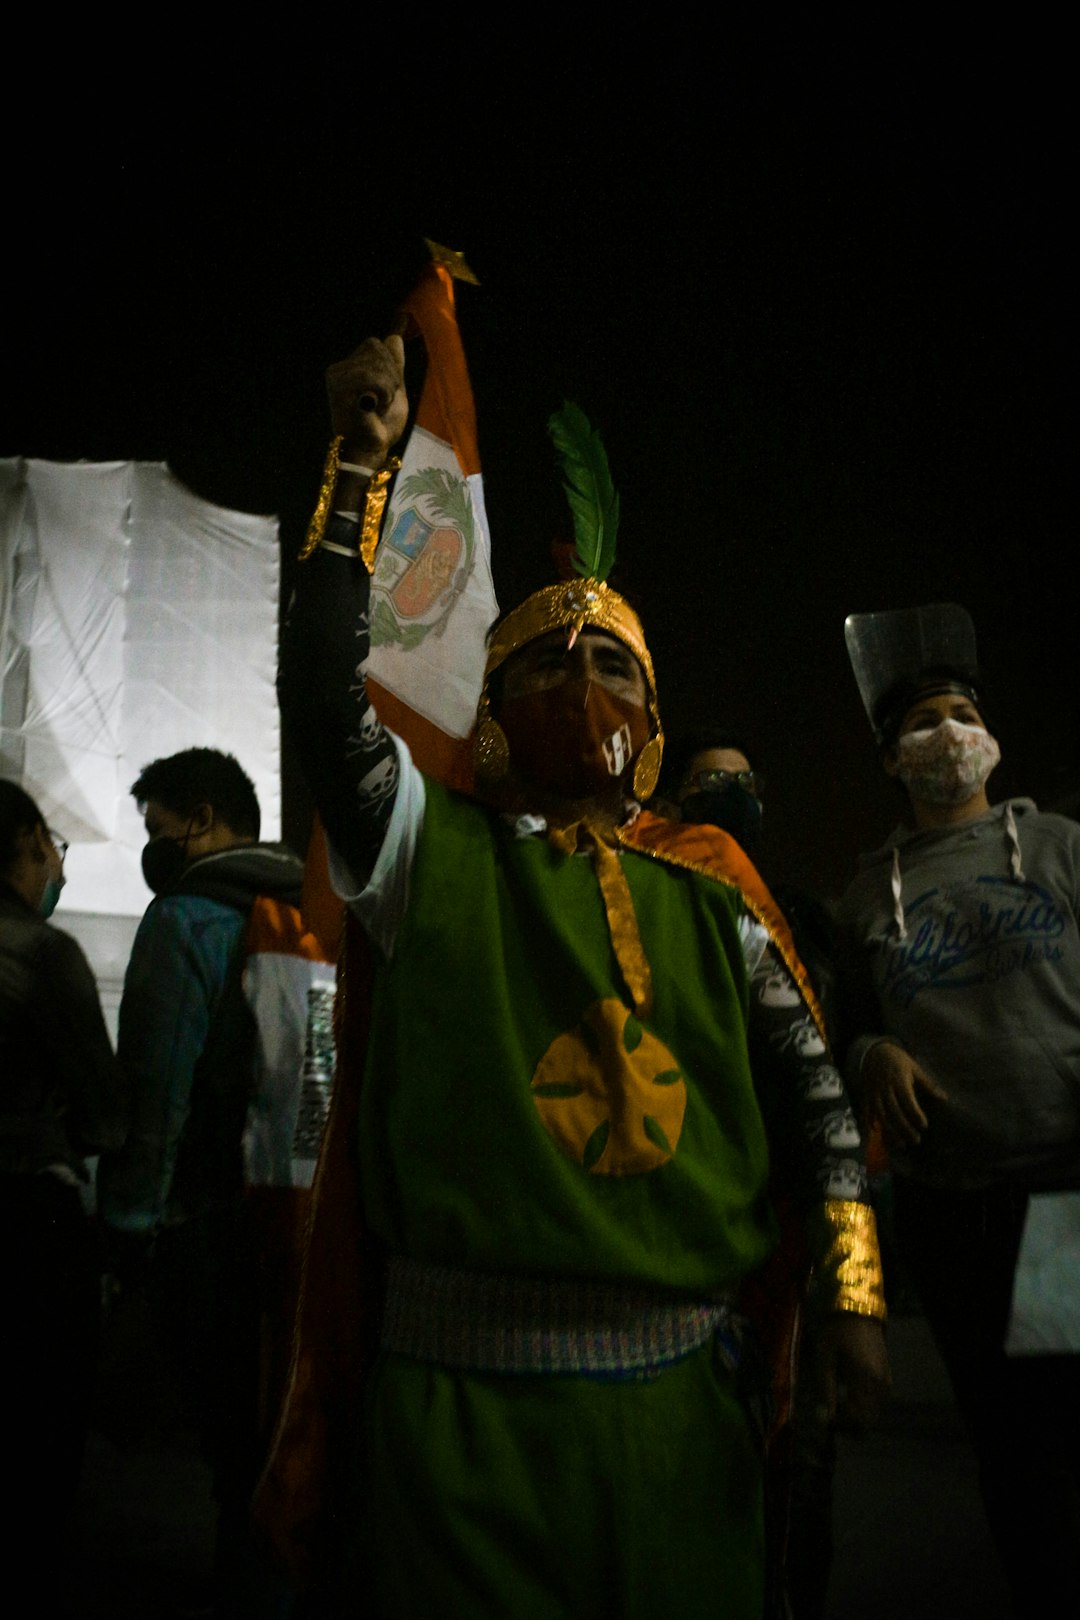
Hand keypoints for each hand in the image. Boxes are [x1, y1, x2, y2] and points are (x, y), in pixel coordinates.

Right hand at [326, 334, 407, 466]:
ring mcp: (336, 378)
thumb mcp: (394, 388)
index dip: (390, 366)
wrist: (372, 449)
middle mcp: (337, 370)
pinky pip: (373, 377)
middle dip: (391, 375)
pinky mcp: (339, 389)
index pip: (375, 344)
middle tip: (382, 401)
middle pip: (376, 348)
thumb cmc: (382, 424)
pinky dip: (383, 394)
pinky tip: (374, 409)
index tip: (387, 392)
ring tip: (378, 406)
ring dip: (388, 387)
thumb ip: (394, 364)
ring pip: (377, 362)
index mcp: (347, 367)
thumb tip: (394, 337)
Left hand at [814, 1313, 890, 1431]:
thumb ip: (825, 1389)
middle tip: (831, 1412)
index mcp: (865, 1379)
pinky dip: (865, 1404)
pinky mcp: (887, 1376)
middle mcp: (880, 1384)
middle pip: (869, 1419)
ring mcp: (886, 1381)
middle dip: (849, 1422)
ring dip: (858, 1414)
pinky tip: (850, 1394)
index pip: (858, 1418)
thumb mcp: (826, 1358)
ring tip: (839, 1401)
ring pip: (874, 1412)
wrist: (859, 1312)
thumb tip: (824, 1418)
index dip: (841, 1424)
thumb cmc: (838, 1332)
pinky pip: (878, 1401)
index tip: (826, 1417)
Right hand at [861, 1040, 947, 1146]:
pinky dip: (870, 1123)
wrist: (874, 1051)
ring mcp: (875, 1093)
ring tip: (901, 1144)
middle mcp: (886, 1089)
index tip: (924, 1125)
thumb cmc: (898, 1060)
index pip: (907, 1100)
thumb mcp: (915, 1068)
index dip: (915, 1114)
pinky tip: (877, 1135)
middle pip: (894, 1112)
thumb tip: (944, 1098)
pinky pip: (868, 1112)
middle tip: (916, 1140)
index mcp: (899, 1081)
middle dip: (905, 1128)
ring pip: (881, 1116)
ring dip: (890, 1131)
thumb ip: (928, 1084)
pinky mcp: (867, 1096)